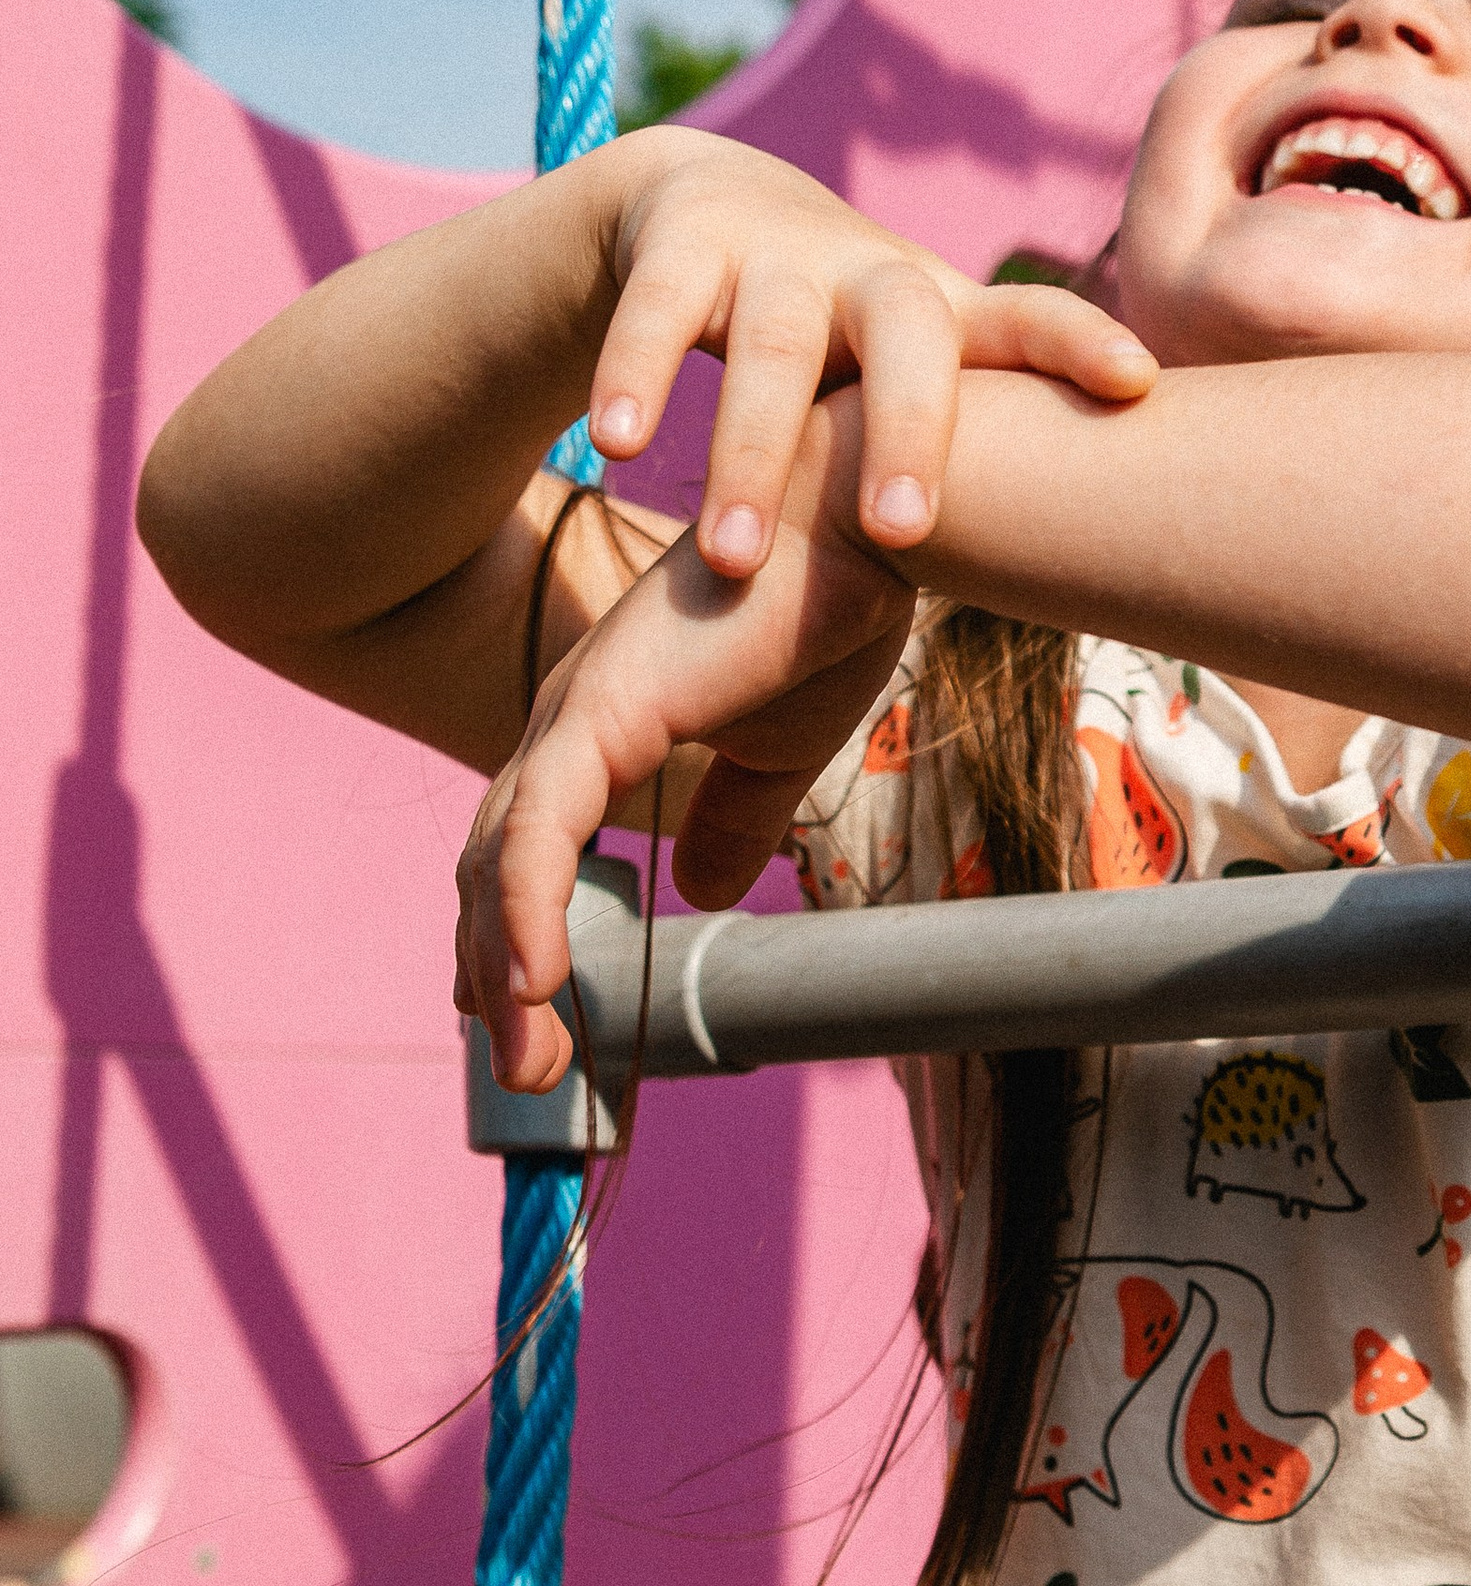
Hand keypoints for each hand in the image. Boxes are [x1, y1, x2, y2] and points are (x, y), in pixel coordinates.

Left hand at [456, 389, 897, 1087]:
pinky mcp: (600, 715)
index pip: (532, 842)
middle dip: (495, 971)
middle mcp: (573, 716)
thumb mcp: (784, 744)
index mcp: (607, 721)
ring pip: (497, 863)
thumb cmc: (832, 606)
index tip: (524, 1014)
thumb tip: (701, 890)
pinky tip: (529, 989)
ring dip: (503, 973)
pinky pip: (535, 837)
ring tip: (526, 1066)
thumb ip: (735, 814)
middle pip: (493, 863)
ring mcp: (576, 714)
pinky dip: (521, 917)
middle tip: (522, 1067)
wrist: (861, 517)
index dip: (516, 928)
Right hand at [588, 133, 1153, 575]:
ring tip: (735, 559)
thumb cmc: (837, 334)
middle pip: (905, 341)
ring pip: (771, 350)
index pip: (1027, 321)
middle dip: (907, 432)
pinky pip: (658, 312)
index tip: (1137, 379)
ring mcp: (774, 255)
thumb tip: (1088, 561)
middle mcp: (868, 277)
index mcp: (941, 315)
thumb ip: (976, 446)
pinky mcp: (680, 246)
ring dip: (753, 453)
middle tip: (902, 532)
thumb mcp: (908, 370)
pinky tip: (618, 445)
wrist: (700, 207)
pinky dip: (637, 374)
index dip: (1079, 343)